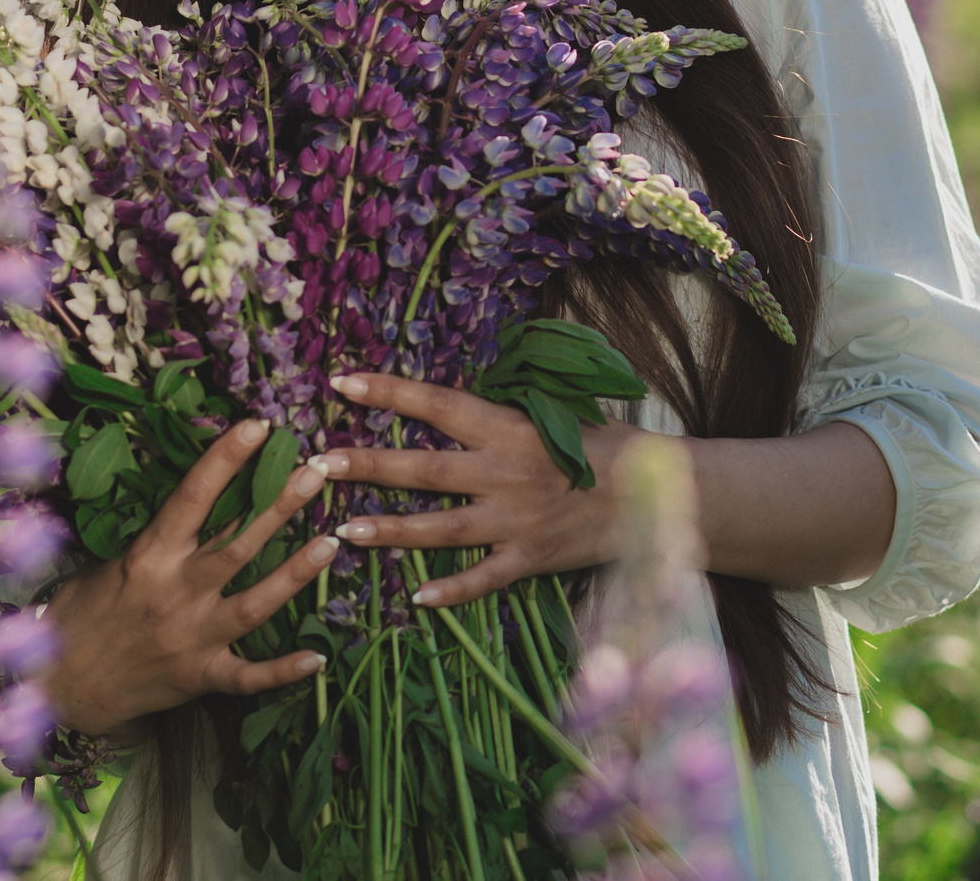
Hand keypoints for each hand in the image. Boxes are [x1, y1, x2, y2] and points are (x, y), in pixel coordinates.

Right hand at [41, 419, 340, 738]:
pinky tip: (317, 658)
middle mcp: (174, 593)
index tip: (256, 426)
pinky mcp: (198, 678)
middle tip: (317, 470)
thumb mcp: (108, 562)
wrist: (59, 685)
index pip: (192, 497)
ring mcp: (190, 638)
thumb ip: (155, 540)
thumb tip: (198, 501)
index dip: (225, 459)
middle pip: (237, 544)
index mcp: (148, 557)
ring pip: (255, 603)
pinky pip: (248, 677)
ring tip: (332, 543)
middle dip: (279, 505)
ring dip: (295, 574)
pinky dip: (282, 670)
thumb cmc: (80, 613)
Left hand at [315, 372, 648, 608]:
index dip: (388, 392)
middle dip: (368, 465)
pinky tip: (418, 598)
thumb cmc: (605, 445)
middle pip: (424, 469)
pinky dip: (452, 591)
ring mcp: (516, 520)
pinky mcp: (531, 559)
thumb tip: (454, 399)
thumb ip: (505, 413)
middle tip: (319, 462)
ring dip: (390, 531)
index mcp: (510, 428)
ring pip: (441, 529)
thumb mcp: (557, 413)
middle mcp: (506, 472)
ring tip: (343, 531)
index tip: (341, 381)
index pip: (437, 404)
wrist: (660, 494)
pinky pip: (484, 580)